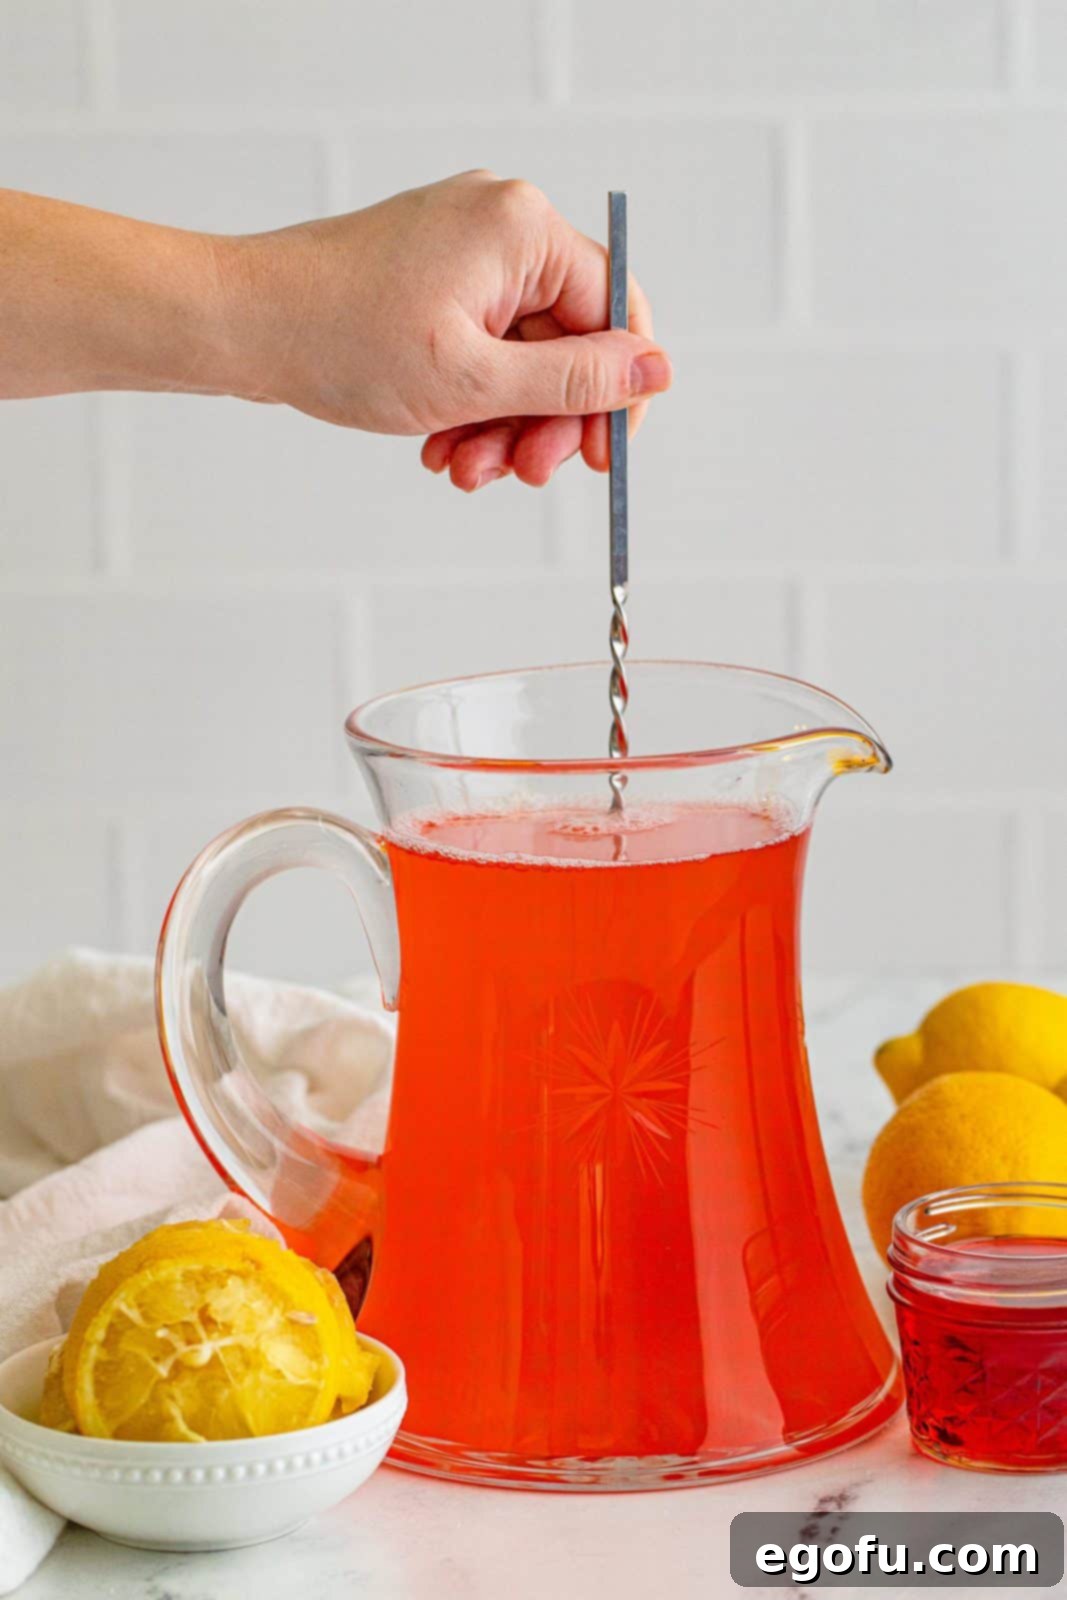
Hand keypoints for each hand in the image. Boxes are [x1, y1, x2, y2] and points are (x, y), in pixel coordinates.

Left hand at [224, 171, 671, 489]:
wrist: (241, 325)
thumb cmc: (341, 339)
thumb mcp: (476, 380)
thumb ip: (576, 382)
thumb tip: (658, 372)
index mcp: (524, 229)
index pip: (616, 310)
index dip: (618, 394)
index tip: (604, 459)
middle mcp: (502, 225)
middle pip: (569, 341)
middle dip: (545, 421)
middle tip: (523, 474)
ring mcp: (466, 250)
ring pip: (524, 357)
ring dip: (503, 425)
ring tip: (462, 466)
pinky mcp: (436, 279)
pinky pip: (483, 350)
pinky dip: (471, 404)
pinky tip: (440, 444)